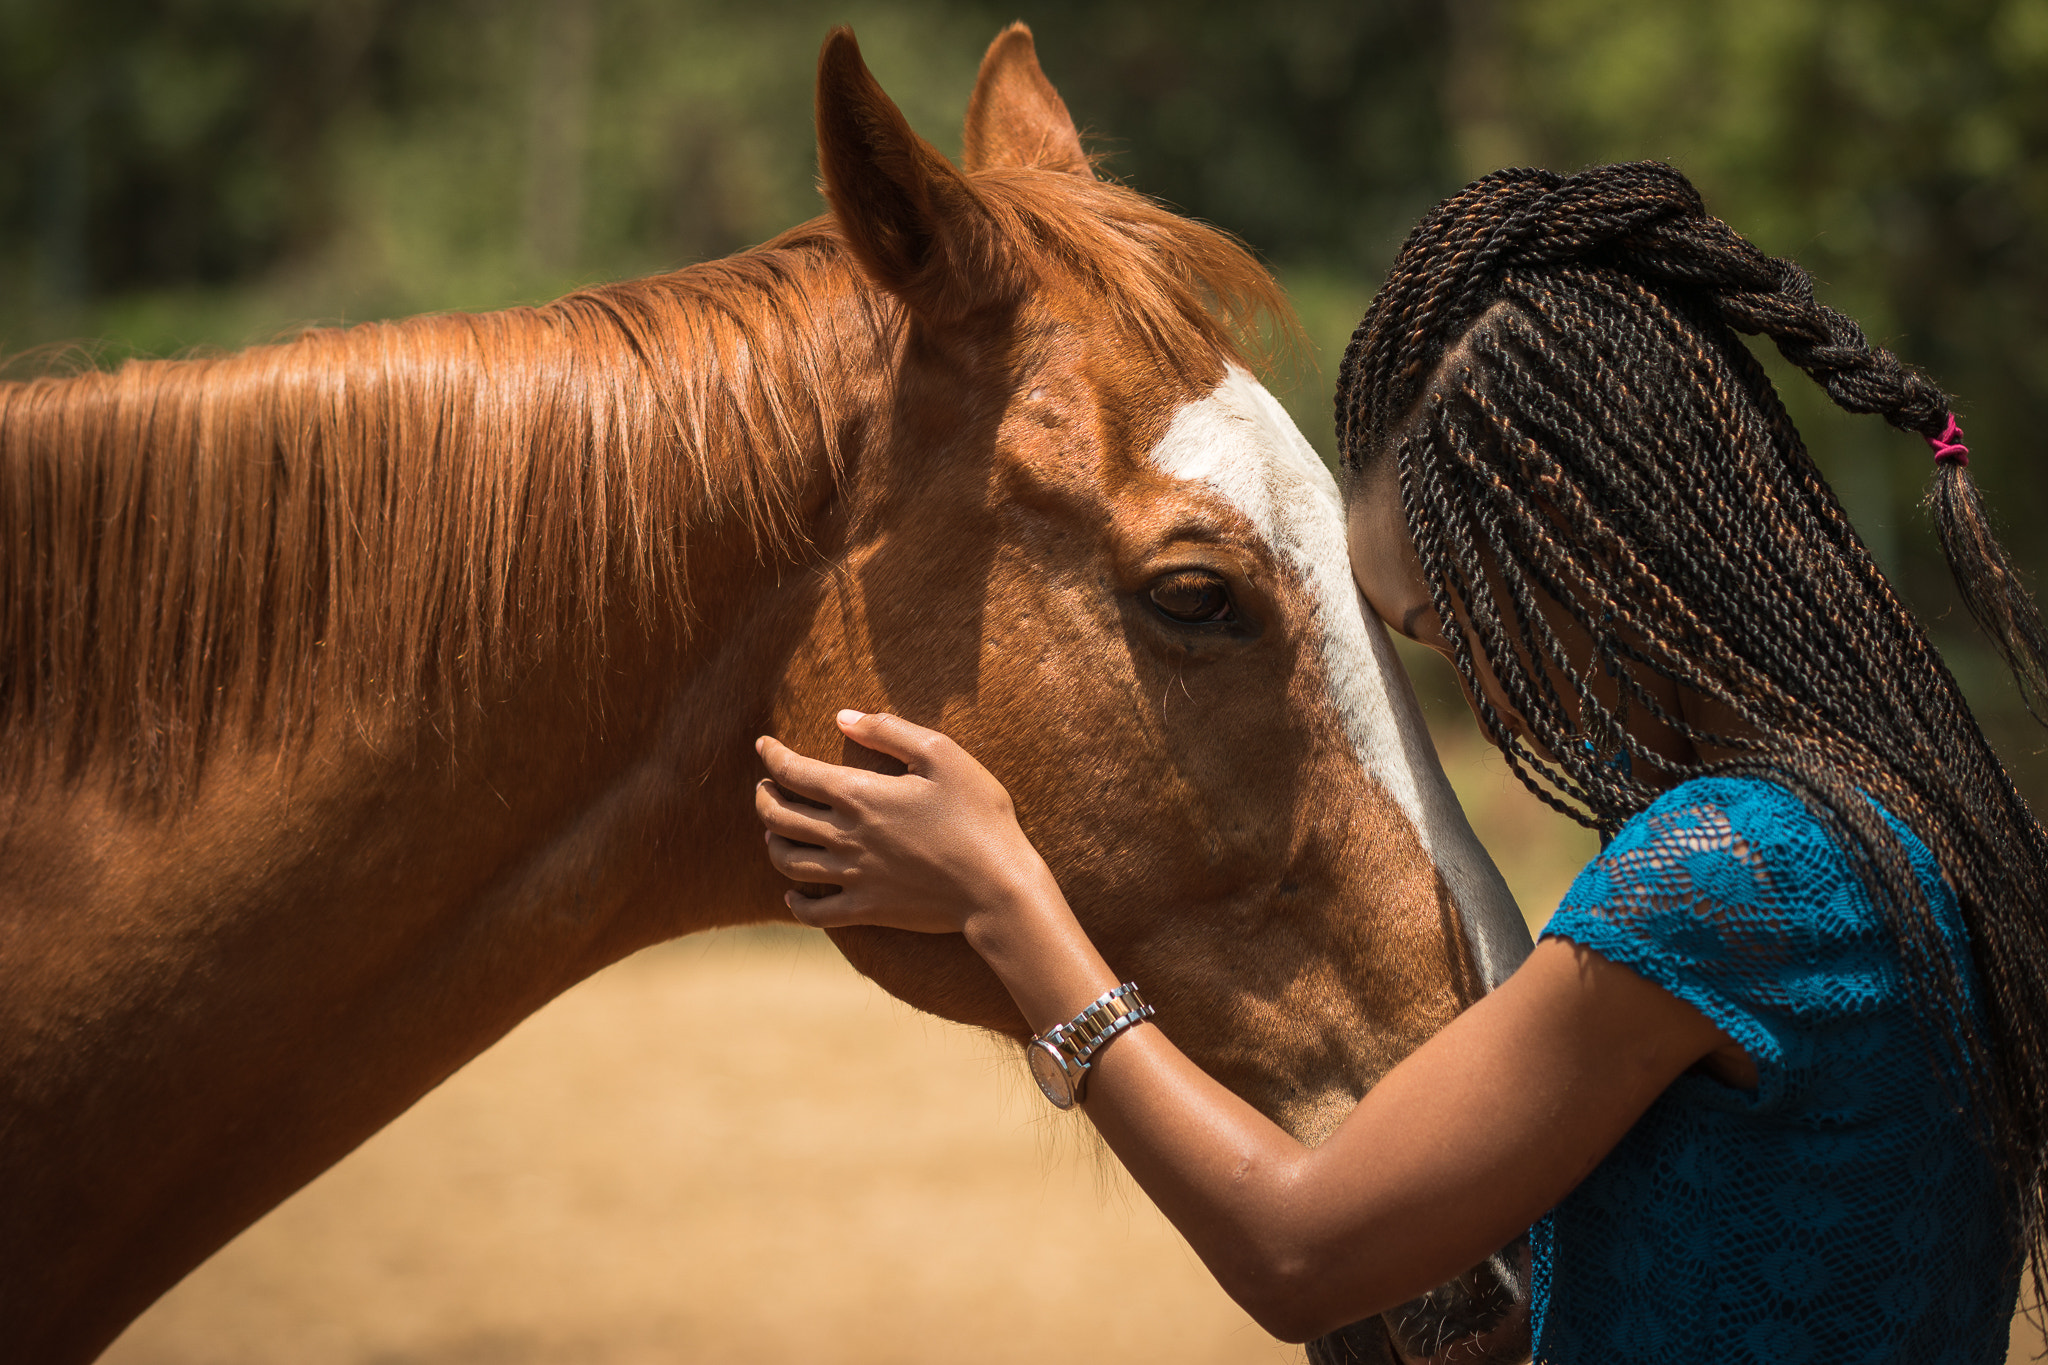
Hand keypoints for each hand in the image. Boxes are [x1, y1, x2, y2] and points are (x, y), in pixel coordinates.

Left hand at [754, 711, 1056, 935]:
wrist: (997, 886)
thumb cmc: (978, 814)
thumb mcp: (942, 755)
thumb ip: (888, 730)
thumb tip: (843, 717)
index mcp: (860, 794)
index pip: (794, 772)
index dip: (772, 755)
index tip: (763, 744)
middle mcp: (846, 836)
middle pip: (778, 817)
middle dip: (763, 797)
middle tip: (764, 787)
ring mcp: (853, 876)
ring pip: (787, 862)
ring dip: (772, 842)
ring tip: (775, 831)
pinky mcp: (867, 909)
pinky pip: (814, 913)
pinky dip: (795, 902)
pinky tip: (792, 893)